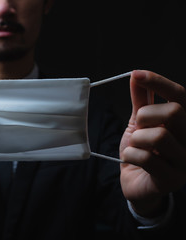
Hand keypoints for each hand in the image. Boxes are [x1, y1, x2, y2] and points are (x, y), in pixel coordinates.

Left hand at [120, 70, 185, 216]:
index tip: (136, 74)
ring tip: (135, 146)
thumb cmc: (141, 150)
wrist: (136, 183)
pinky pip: (147, 158)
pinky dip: (130, 155)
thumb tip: (136, 75)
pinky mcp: (173, 179)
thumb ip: (141, 101)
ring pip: (159, 136)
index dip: (159, 82)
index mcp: (185, 123)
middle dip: (145, 116)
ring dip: (136, 139)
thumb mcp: (139, 123)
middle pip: (174, 112)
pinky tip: (131, 159)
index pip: (181, 96)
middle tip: (137, 127)